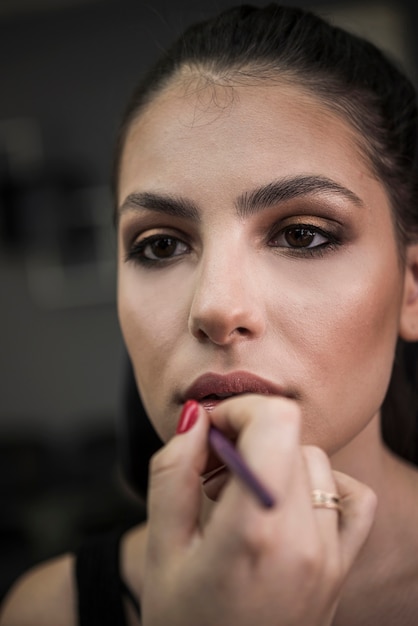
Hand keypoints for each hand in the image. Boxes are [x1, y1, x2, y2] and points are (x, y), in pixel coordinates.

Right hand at [142, 395, 375, 625]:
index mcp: (255, 532)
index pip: (277, 421)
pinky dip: (323, 484)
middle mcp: (304, 541)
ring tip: (242, 494)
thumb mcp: (159, 547)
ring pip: (316, 460)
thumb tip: (197, 417)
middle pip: (292, 436)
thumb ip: (173, 470)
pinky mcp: (342, 569)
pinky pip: (353, 499)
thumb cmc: (182, 623)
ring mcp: (330, 558)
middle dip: (248, 435)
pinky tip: (288, 503)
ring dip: (277, 460)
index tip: (211, 432)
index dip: (239, 411)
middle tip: (214, 470)